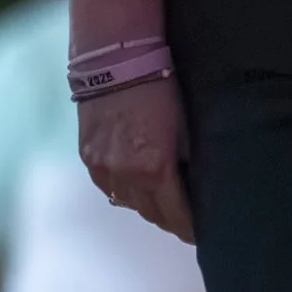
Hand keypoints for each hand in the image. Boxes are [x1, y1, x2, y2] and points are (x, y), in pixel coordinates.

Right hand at [77, 72, 191, 239]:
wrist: (114, 59)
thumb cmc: (160, 86)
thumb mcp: (187, 127)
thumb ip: (190, 162)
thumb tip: (198, 185)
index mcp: (153, 169)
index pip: (176, 216)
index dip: (191, 228)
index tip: (203, 233)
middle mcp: (124, 176)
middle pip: (153, 215)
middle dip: (172, 220)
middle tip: (188, 220)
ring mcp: (102, 168)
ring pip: (130, 204)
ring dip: (149, 207)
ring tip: (166, 204)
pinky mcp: (88, 158)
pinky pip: (110, 188)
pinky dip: (127, 191)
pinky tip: (139, 185)